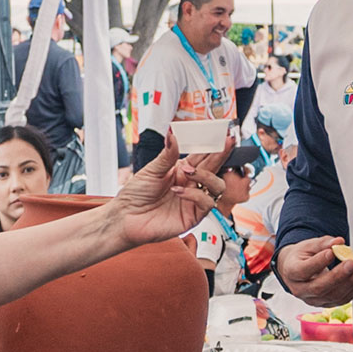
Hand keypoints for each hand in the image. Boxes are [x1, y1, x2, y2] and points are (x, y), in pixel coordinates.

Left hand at [107, 129, 226, 248]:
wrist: (126, 217)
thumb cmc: (136, 194)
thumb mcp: (152, 170)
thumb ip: (167, 154)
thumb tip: (173, 134)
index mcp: (182, 170)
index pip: (203, 155)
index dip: (213, 145)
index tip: (222, 134)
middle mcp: (191, 184)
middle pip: (214, 168)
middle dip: (221, 154)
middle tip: (226, 142)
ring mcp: (193, 200)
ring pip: (217, 186)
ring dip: (207, 176)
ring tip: (188, 172)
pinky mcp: (193, 216)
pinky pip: (206, 204)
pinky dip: (195, 195)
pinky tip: (179, 191)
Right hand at [276, 235, 352, 307]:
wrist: (298, 270)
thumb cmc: (302, 257)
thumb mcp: (308, 246)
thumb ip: (323, 243)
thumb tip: (339, 242)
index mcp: (292, 273)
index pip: (303, 271)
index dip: (318, 263)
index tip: (331, 253)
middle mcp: (300, 290)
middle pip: (319, 288)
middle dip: (338, 276)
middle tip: (352, 263)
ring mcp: (313, 300)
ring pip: (333, 296)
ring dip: (351, 281)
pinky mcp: (326, 304)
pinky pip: (342, 299)